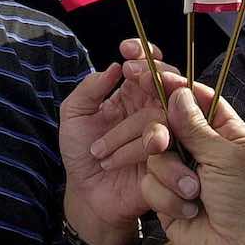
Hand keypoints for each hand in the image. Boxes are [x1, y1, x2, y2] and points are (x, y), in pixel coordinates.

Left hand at [58, 39, 171, 244]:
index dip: (143, 52)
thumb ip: (90, 89)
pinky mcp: (169, 158)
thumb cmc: (81, 152)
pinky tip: (111, 163)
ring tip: (98, 151)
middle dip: (153, 73)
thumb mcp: (74, 116)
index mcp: (132, 94)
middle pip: (169, 81)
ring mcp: (164, 133)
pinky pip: (161, 146)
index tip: (126, 49)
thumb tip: (114, 66)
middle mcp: (152, 109)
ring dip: (124, 131)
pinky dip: (133, 152)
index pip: (148, 65)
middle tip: (133, 76)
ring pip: (160, 115)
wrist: (86, 194)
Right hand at [138, 83, 244, 244]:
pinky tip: (189, 211)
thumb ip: (196, 126)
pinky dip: (167, 198)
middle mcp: (202, 150)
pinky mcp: (166, 197)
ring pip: (154, 156)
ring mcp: (182, 173)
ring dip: (172, 176)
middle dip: (163, 137)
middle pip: (167, 125)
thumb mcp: (226, 157)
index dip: (178, 88)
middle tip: (160, 143)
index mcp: (226, 133)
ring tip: (195, 194)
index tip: (156, 76)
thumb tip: (178, 93)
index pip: (200, 100)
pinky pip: (149, 184)